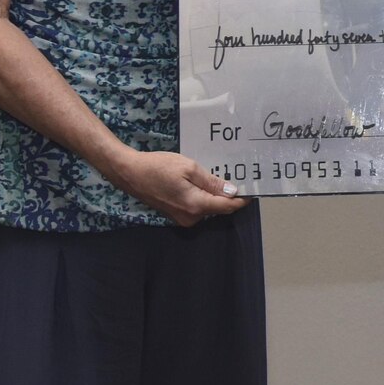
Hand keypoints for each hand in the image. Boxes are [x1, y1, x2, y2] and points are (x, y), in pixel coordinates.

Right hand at [111, 149, 248, 225]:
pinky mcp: (175, 214)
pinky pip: (196, 207)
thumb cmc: (158, 167)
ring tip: (218, 176)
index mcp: (196, 205)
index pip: (227, 207)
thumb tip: (232, 192)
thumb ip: (212, 182)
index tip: (253, 190)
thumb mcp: (189, 168)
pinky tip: (201, 182)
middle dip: (229, 196)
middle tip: (237, 177)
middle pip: (218, 209)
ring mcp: (182, 218)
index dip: (242, 200)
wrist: (130, 173)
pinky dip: (202, 197)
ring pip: (207, 208)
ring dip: (214, 195)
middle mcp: (190, 217)